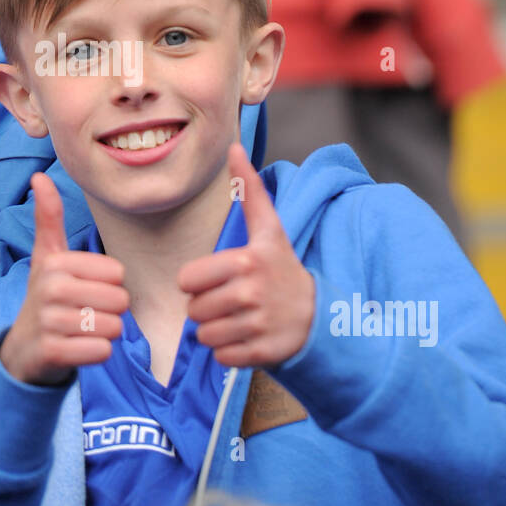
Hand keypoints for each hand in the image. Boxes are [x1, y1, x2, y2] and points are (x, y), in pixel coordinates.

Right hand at [0, 174, 128, 385]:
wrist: (23, 349)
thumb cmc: (46, 297)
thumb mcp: (47, 256)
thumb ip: (49, 217)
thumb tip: (39, 176)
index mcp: (55, 262)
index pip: (118, 273)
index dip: (109, 285)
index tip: (85, 290)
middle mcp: (50, 289)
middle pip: (120, 300)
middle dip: (110, 312)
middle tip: (85, 313)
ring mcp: (49, 322)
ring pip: (113, 327)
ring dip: (104, 333)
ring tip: (81, 331)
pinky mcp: (53, 352)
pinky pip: (102, 351)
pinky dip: (97, 353)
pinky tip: (77, 348)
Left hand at [179, 143, 314, 368]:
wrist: (318, 315)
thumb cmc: (281, 268)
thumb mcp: (268, 229)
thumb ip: (249, 190)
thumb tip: (234, 147)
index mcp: (245, 260)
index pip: (187, 280)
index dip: (198, 281)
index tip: (221, 278)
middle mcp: (250, 293)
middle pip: (193, 310)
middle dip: (207, 308)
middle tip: (231, 301)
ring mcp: (257, 326)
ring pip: (204, 337)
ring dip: (216, 331)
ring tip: (238, 319)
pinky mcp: (261, 354)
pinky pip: (221, 358)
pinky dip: (229, 352)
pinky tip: (247, 337)